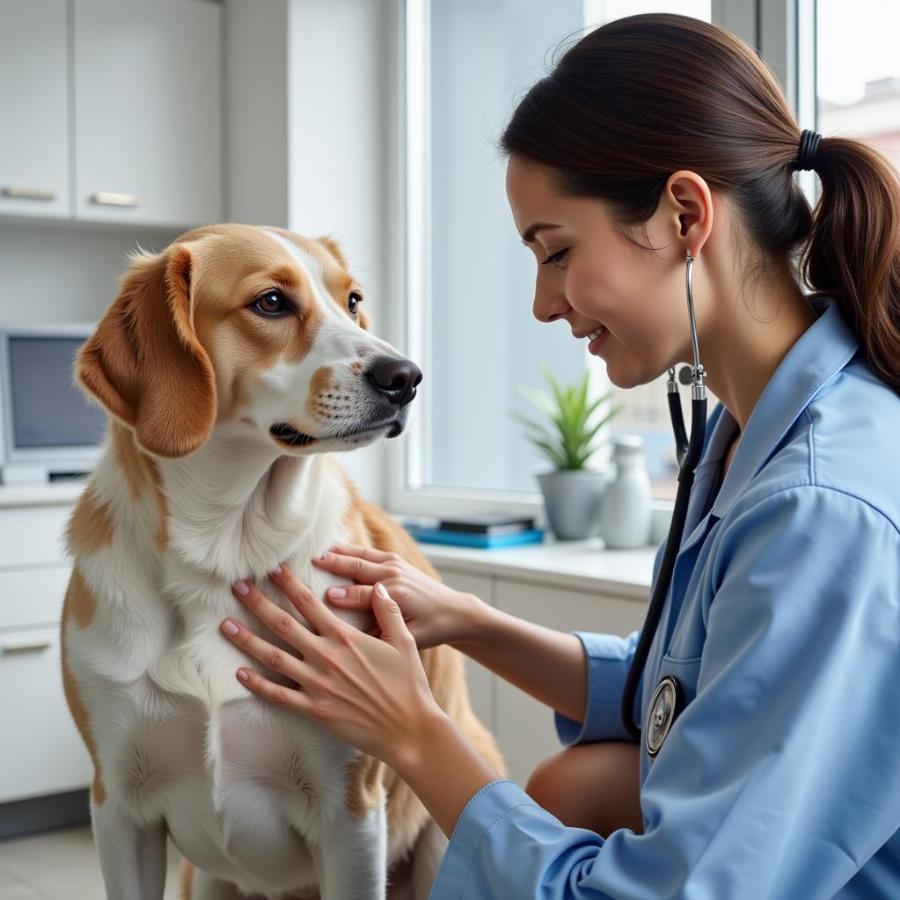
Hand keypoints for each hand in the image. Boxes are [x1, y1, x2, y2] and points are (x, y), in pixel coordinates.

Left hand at [220, 564, 445, 768]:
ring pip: (273, 658)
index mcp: (346, 638)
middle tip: (237, 588)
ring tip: (225, 626)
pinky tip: (240, 673)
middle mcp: (326, 657)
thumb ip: (387, 610)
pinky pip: (278, 695)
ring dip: (247, 640)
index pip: (310, 604)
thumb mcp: (405, 641)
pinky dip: (257, 684)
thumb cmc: (409, 684)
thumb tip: (376, 585)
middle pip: (283, 625)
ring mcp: (317, 685)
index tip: (272, 569)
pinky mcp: (314, 710)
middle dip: (258, 604)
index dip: (289, 584)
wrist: (409, 729)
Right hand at [311, 544, 483, 648]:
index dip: (344, 597)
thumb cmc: (432, 629)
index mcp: (398, 596)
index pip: (363, 595)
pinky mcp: (396, 560)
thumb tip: (354, 635)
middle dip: (334, 564)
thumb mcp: (411, 638)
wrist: (455, 611)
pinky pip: (368, 552)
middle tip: (310, 561)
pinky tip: (333, 547)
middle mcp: (396, 575)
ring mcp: (396, 564)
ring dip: (339, 552)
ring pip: (361, 555)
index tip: (323, 597)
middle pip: (359, 567)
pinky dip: (350, 549)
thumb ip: (385, 634)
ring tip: (317, 551)